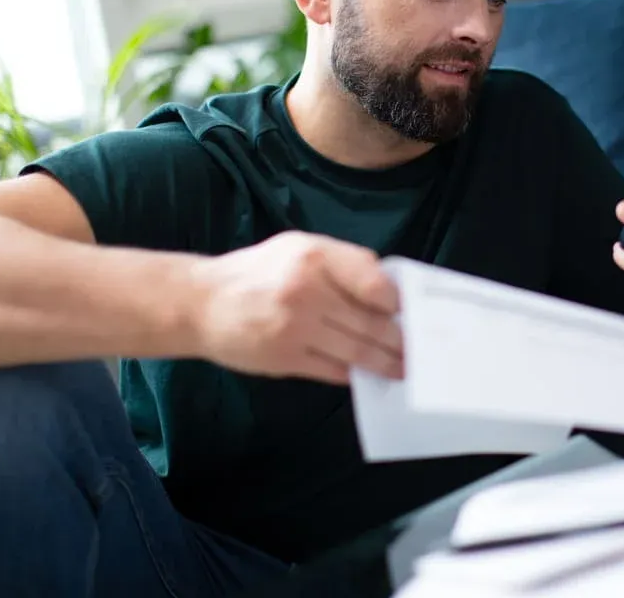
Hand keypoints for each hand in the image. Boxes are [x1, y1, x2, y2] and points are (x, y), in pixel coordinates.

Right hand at [188, 231, 401, 384]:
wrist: (201, 303)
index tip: (412, 313)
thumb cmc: (258, 273)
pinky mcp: (285, 359)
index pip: (374, 281)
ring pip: (357, 351)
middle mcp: (307, 290)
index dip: (398, 302)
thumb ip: (342, 263)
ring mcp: (296, 327)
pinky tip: (370, 376)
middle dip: (402, 340)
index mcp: (314, 256)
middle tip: (422, 351)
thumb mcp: (298, 247)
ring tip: (406, 369)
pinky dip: (356, 374)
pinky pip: (334, 370)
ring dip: (387, 363)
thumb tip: (387, 292)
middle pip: (371, 322)